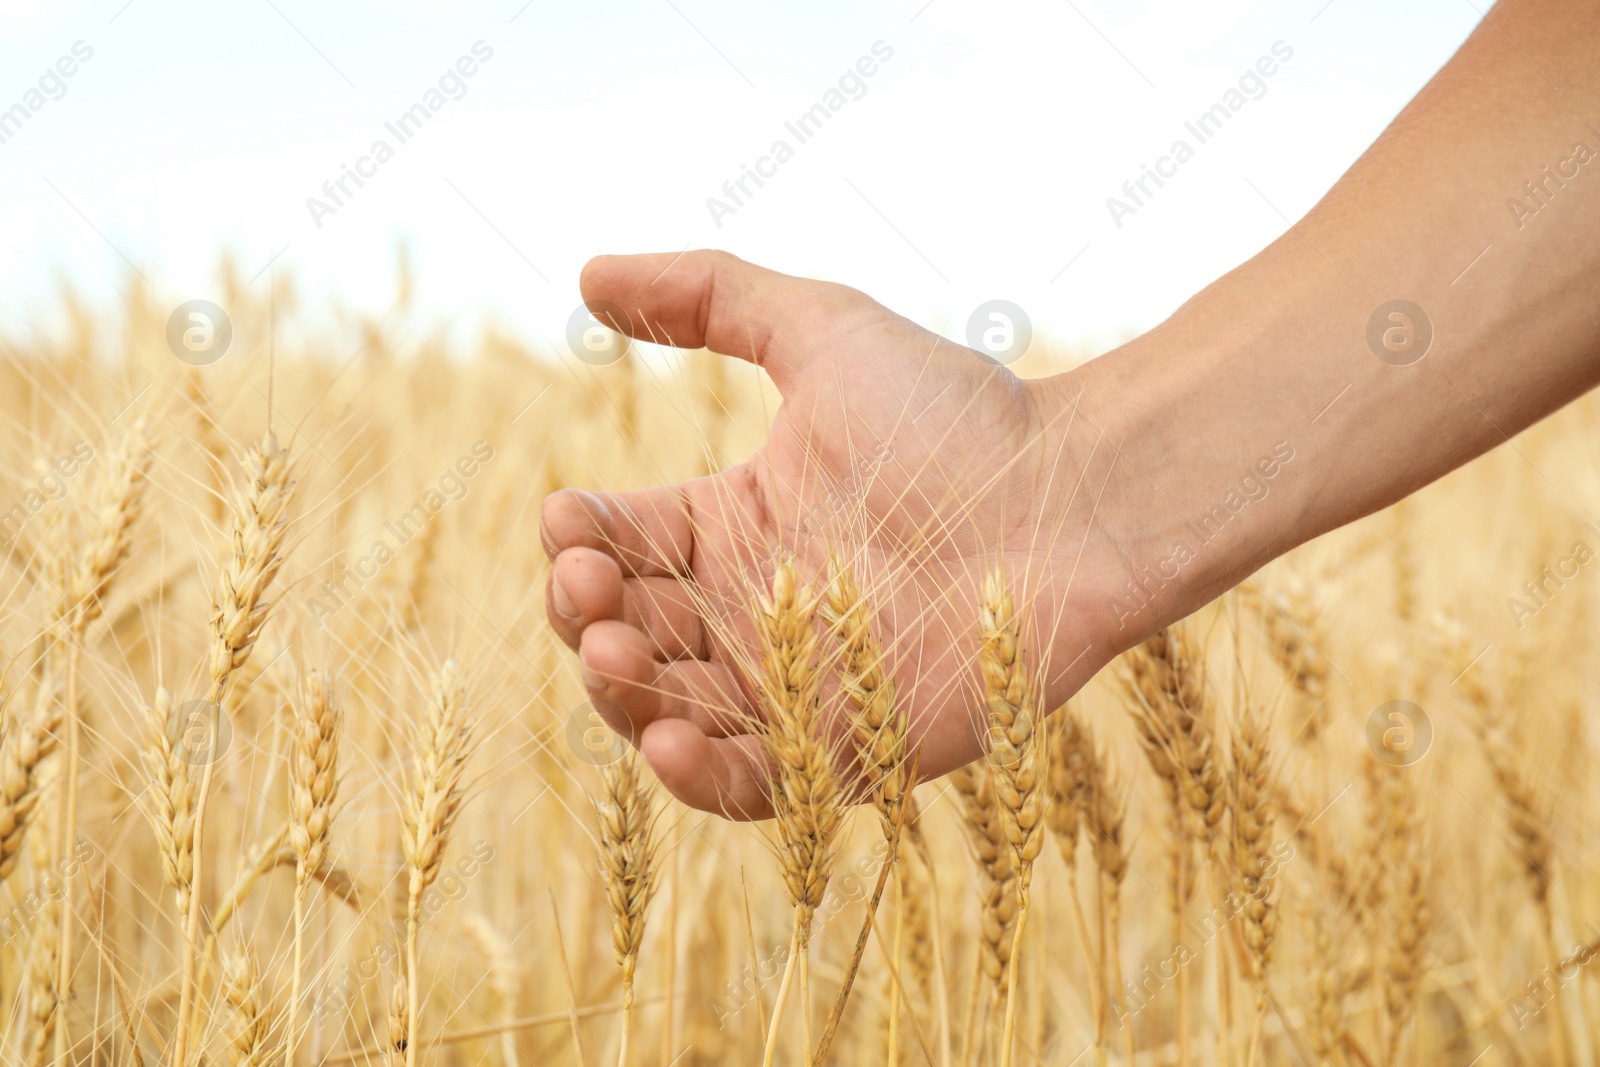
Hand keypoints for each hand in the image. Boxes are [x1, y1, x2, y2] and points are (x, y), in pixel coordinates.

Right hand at [542, 251, 1144, 818]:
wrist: (1076, 498)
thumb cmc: (959, 414)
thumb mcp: (822, 330)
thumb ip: (708, 294)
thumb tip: (587, 273)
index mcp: (737, 521)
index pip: (621, 542)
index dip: (579, 538)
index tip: (568, 517)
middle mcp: (753, 609)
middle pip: (628, 632)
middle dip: (585, 616)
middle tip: (588, 590)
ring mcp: (796, 688)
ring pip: (670, 711)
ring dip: (622, 694)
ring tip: (614, 654)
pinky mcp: (848, 752)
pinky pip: (751, 784)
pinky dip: (698, 774)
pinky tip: (666, 736)